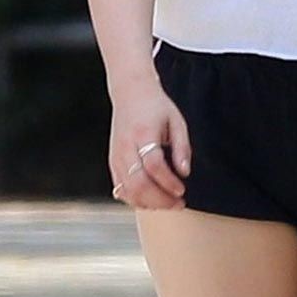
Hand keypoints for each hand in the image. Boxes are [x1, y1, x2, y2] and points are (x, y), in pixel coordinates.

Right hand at [109, 78, 191, 209]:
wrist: (130, 93)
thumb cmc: (155, 107)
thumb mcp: (176, 121)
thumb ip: (182, 147)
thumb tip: (185, 172)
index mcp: (143, 133)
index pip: (153, 165)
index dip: (168, 182)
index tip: (182, 190)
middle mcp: (126, 146)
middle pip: (138, 183)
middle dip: (160, 199)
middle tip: (178, 203)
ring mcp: (116, 156)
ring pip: (128, 190)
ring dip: (149, 203)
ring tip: (167, 203)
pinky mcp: (112, 162)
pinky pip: (120, 189)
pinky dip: (136, 199)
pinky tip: (151, 200)